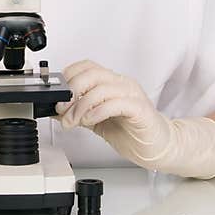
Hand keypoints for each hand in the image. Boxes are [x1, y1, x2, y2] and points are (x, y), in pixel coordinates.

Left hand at [55, 60, 214, 178]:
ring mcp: (132, 95)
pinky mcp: (140, 109)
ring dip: (81, 106)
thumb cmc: (131, 132)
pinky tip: (91, 121)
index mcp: (111, 82)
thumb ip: (79, 112)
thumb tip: (56, 109)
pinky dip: (98, 111)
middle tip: (62, 110)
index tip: (58, 96)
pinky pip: (116, 103)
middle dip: (71, 91)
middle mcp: (122, 84)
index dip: (68, 77)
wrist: (158, 148)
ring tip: (74, 121)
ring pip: (101, 88)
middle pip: (91, 73)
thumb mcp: (96, 121)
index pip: (86, 66)